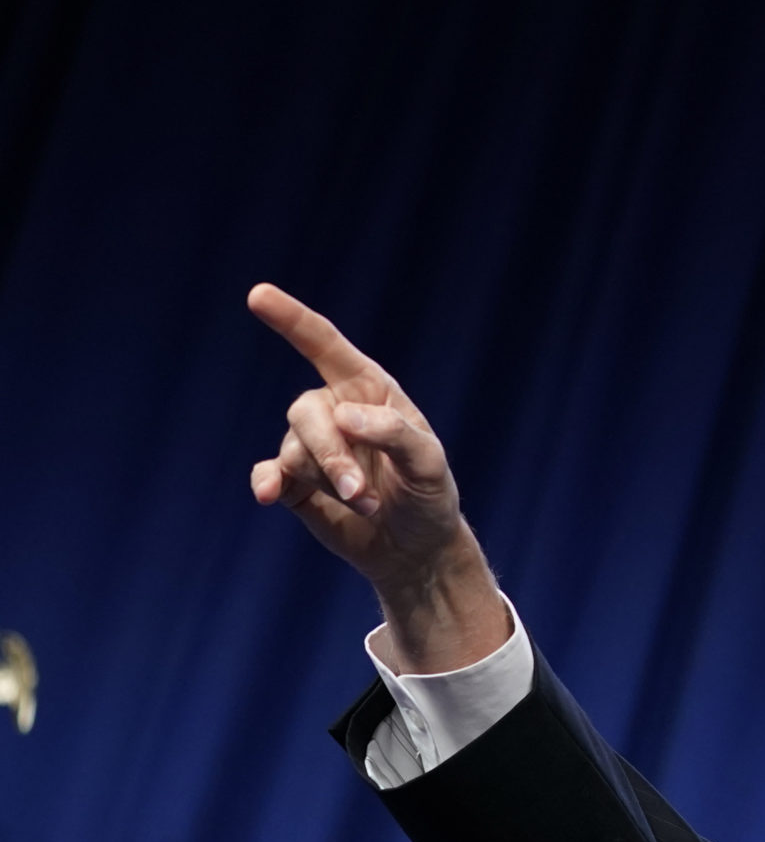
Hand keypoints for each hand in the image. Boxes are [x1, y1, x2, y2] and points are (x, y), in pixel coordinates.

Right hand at [245, 283, 510, 673]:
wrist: (414, 548)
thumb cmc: (429, 495)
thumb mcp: (429, 465)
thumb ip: (395, 434)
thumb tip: (345, 415)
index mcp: (370, 391)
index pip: (326, 346)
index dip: (292, 320)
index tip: (258, 294)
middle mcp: (335, 411)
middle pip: (306, 411)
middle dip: (330, 453)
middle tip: (361, 491)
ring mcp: (311, 446)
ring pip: (294, 450)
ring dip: (327, 481)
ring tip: (365, 502)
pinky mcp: (294, 481)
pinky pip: (270, 473)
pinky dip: (269, 483)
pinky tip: (270, 496)